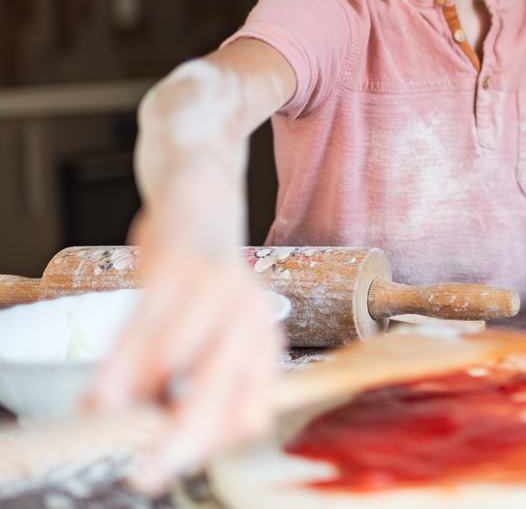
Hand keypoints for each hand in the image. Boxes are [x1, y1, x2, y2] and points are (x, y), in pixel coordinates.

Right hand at [85, 217, 282, 493]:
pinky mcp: (181, 267)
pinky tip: (104, 383)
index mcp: (264, 347)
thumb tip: (154, 446)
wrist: (199, 213)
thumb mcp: (211, 344)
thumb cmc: (201, 294)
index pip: (255, 412)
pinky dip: (120, 361)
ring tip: (108, 410)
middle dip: (181, 437)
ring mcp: (220, 290)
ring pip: (176, 359)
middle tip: (146, 471)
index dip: (214, 443)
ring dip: (137, 395)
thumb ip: (189, 392)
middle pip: (221, 390)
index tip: (175, 458)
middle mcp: (252, 320)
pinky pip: (146, 322)